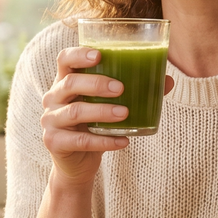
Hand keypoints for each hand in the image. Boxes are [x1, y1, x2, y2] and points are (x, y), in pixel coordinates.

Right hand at [41, 47, 172, 187]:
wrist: (78, 163)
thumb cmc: (94, 126)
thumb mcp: (109, 106)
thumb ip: (133, 91)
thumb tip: (167, 80)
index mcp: (64, 81)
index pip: (65, 60)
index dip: (79, 54)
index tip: (100, 55)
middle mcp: (53, 98)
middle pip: (69, 83)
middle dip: (96, 84)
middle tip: (122, 88)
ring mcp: (50, 120)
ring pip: (75, 112)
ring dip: (102, 111)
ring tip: (125, 113)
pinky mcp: (54, 142)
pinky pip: (81, 140)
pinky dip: (104, 140)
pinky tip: (123, 141)